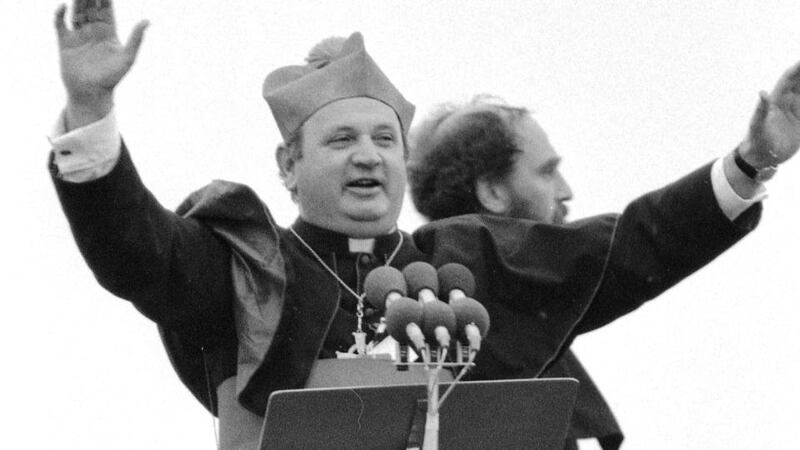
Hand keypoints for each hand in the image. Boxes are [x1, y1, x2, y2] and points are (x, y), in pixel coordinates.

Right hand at [55, 1, 148, 124]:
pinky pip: (60, 24)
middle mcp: (93, 32)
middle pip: (90, 8)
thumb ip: (136, 39)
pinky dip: (60, 14)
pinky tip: (63, 6)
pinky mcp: (65, 42)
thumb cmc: (112, 78)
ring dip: (76, 2)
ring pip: (76, 13)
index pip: (106, 10)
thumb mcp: (127, 58)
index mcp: (108, 33)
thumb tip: (147, 21)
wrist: (91, 93)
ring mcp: (79, 36)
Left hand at [742, 61, 799, 167]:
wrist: (761, 158)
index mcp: (776, 101)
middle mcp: (786, 103)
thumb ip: (760, 110)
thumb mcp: (758, 126)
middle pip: (799, 82)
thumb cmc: (756, 142)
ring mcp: (794, 112)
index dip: (797, 69)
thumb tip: (762, 92)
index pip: (788, 80)